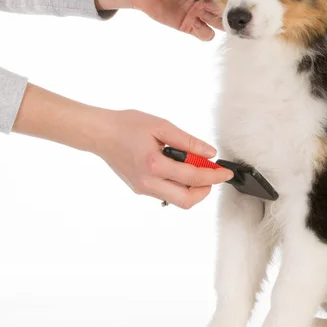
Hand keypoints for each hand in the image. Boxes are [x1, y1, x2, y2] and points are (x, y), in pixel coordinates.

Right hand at [13, 84, 232, 208]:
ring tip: (197, 171)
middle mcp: (148, 182)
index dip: (214, 176)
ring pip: (177, 200)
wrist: (100, 133)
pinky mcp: (140, 189)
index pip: (193, 177)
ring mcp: (143, 188)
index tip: (226, 172)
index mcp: (154, 164)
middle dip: (205, 190)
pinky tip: (180, 170)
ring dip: (192, 190)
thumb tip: (209, 153)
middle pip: (186, 200)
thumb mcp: (161, 126)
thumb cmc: (127, 125)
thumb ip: (188, 141)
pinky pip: (166, 194)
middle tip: (213, 176)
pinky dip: (179, 186)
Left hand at [95, 0, 222, 40]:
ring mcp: (199, 14)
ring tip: (213, 19)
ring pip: (220, 25)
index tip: (237, 1)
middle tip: (232, 15)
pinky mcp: (189, 26)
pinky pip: (205, 34)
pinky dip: (206, 33)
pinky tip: (197, 24)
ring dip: (221, 25)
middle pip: (228, 11)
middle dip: (231, 15)